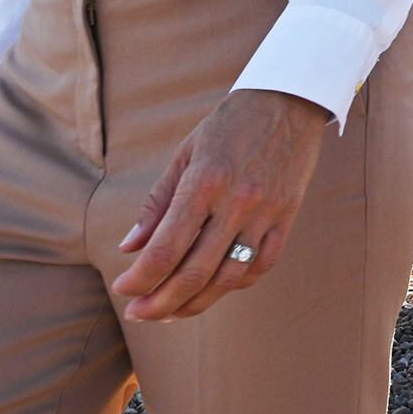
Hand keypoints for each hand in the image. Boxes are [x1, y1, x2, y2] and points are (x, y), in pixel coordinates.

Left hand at [109, 89, 331, 322]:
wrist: (289, 100)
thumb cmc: (229, 124)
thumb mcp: (185, 153)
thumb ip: (157, 202)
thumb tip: (129, 246)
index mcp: (205, 182)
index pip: (166, 247)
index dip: (140, 278)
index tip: (123, 289)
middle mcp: (237, 202)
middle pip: (195, 272)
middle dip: (160, 302)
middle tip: (138, 313)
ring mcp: (266, 213)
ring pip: (228, 278)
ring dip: (195, 303)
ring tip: (171, 311)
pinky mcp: (287, 217)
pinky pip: (262, 265)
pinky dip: (235, 284)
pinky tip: (214, 289)